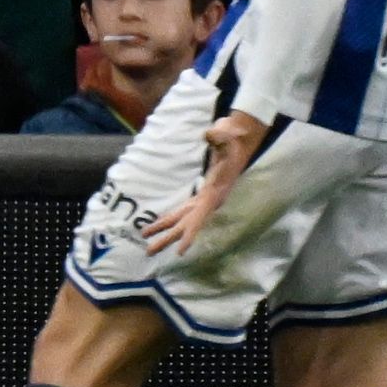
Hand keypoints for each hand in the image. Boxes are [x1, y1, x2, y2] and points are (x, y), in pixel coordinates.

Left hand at [140, 109, 268, 258]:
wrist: (240, 138)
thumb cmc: (232, 137)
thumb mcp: (226, 135)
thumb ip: (218, 136)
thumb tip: (209, 134)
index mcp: (215, 192)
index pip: (201, 217)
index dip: (190, 234)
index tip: (180, 251)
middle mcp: (210, 200)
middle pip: (187, 225)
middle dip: (169, 239)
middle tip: (148, 252)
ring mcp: (205, 198)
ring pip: (183, 219)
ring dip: (165, 231)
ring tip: (146, 241)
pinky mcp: (201, 194)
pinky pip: (183, 211)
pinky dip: (170, 218)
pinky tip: (158, 225)